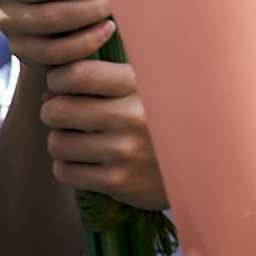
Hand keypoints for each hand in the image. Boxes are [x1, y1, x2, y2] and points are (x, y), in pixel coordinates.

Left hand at [38, 59, 166, 210]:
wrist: (207, 161)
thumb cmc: (167, 114)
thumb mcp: (151, 83)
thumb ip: (107, 77)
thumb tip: (48, 93)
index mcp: (139, 85)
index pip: (78, 74)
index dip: (58, 79)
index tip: (63, 85)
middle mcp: (132, 117)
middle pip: (58, 110)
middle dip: (53, 112)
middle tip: (66, 115)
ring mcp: (125, 152)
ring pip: (57, 143)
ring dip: (61, 141)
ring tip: (78, 139)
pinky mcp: (119, 182)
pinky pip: (66, 173)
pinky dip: (68, 167)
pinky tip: (86, 161)